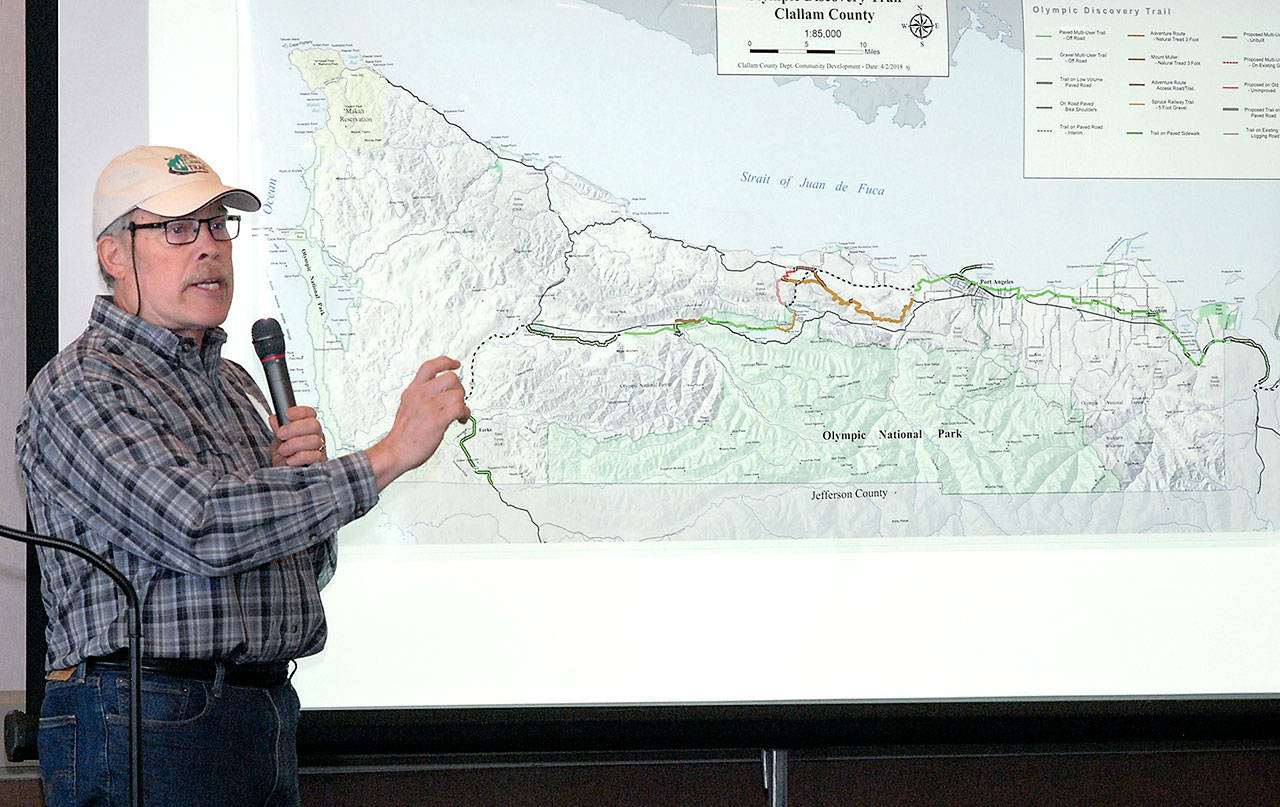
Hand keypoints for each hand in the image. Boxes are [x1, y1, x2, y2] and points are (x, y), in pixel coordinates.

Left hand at [270, 405, 327, 466]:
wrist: (285, 474)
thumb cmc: (284, 456)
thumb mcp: (277, 440)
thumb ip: (277, 428)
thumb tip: (274, 419)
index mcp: (307, 427)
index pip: (310, 413)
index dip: (300, 411)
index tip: (287, 414)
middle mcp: (315, 436)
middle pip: (314, 424)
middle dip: (294, 428)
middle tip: (281, 434)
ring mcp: (319, 449)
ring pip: (314, 440)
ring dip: (294, 444)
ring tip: (283, 450)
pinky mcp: (319, 462)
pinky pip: (314, 456)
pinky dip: (300, 457)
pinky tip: (290, 459)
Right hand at [365, 356, 469, 489]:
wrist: (395, 452)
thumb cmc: (403, 435)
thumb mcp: (407, 406)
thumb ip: (421, 396)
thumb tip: (439, 393)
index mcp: (412, 390)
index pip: (430, 366)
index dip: (445, 362)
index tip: (456, 364)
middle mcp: (420, 395)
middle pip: (451, 378)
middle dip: (459, 389)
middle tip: (457, 401)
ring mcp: (429, 406)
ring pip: (458, 394)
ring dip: (463, 405)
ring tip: (459, 415)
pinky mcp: (437, 419)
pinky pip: (460, 408)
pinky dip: (465, 414)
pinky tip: (460, 421)